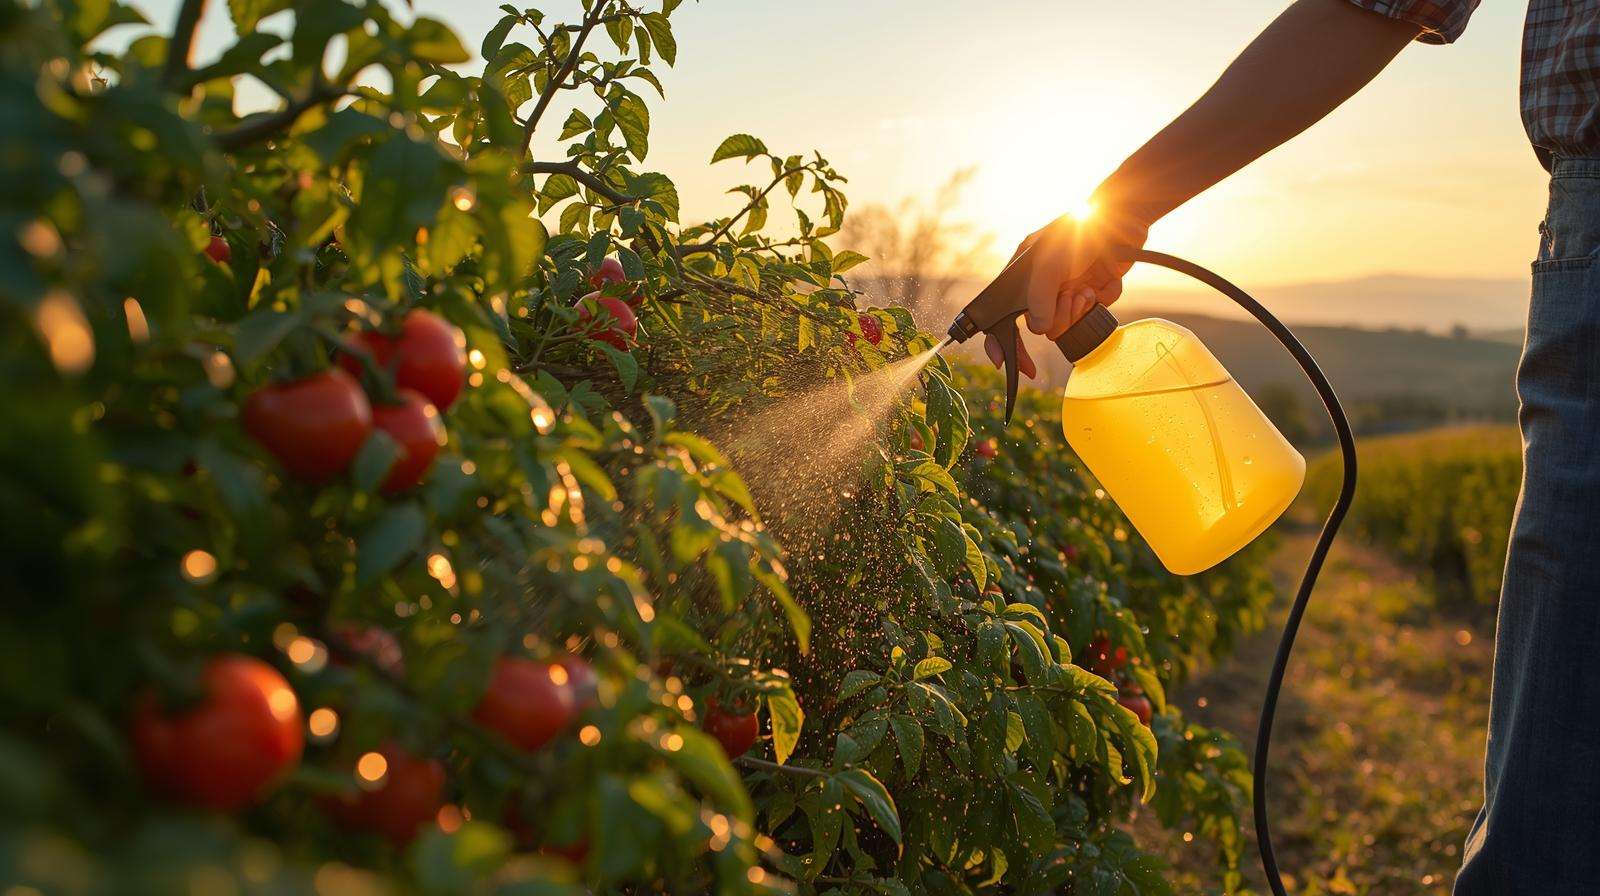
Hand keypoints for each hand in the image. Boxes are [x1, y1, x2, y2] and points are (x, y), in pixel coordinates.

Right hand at [983, 210, 1146, 375]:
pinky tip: (1103, 281)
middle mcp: (1044, 285)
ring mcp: (1069, 289)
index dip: (1000, 341)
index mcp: (1022, 276)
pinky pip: (1095, 313)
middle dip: (1056, 320)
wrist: (1122, 217)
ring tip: (1085, 290)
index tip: (1003, 363)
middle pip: (1040, 325)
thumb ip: (1039, 299)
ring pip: (1067, 324)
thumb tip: (1039, 330)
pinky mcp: (1094, 290)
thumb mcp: (1049, 264)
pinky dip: (1101, 300)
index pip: (1002, 315)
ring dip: (1078, 310)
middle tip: (1069, 304)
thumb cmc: (1078, 231)